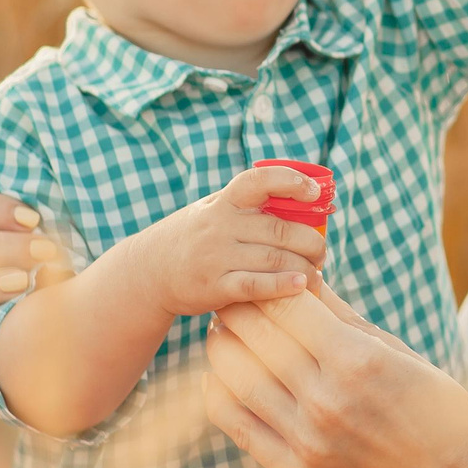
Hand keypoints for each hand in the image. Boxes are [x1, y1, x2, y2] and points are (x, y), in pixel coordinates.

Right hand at [129, 166, 328, 317]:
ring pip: (274, 259)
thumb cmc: (194, 238)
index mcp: (222, 202)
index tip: (314, 191)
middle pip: (279, 229)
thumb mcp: (212, 211)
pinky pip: (256, 286)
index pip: (258, 181)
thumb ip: (249, 206)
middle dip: (311, 242)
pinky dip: (282, 286)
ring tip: (316, 273)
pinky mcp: (213, 287)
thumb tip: (305, 201)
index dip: (290, 181)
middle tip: (321, 252)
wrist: (147, 272)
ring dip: (305, 267)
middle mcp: (219, 226)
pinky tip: (300, 286)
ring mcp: (215, 256)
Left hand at [202, 284, 467, 467]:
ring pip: (234, 377)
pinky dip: (219, 390)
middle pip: (253, 336)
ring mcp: (307, 441)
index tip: (259, 277)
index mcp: (358, 361)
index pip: (285, 306)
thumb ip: (343, 315)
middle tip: (231, 296)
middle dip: (237, 307)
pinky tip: (224, 373)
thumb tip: (301, 276)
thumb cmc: (435, 409)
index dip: (266, 284)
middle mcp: (326, 400)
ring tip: (225, 330)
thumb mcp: (398, 351)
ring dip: (222, 345)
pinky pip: (235, 423)